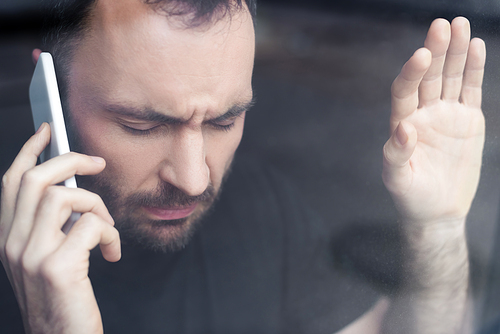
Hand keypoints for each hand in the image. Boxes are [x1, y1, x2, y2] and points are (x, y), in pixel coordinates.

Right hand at [0, 123, 120, 333]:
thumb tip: (75, 191)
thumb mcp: (48, 257)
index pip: (11, 181)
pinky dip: (110, 235)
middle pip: (35, 178)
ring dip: (97, 206)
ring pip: (64, 196)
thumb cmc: (62, 298)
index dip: (30, 150)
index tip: (49, 129)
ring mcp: (30, 255)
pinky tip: (111, 254)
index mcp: (8, 237)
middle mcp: (11, 243)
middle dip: (71, 161)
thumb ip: (52, 225)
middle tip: (98, 164)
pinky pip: (91, 225)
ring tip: (107, 229)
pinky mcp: (56, 267)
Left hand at [382, 17, 485, 224]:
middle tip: (442, 25)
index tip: (422, 54)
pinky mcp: (467, 120)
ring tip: (461, 25)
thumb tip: (403, 128)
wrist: (437, 210)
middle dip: (436, 51)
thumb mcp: (398, 180)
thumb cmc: (412, 197)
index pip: (404, 90)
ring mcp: (445, 115)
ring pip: (449, 77)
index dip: (412, 72)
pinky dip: (473, 69)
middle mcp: (422, 113)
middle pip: (428, 77)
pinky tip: (475, 46)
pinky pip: (470, 90)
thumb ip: (396, 155)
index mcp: (402, 123)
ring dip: (455, 52)